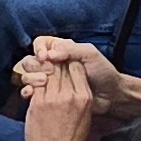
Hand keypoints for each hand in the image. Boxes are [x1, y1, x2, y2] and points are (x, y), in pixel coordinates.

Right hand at [19, 36, 140, 119]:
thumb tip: (49, 54)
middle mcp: (53, 64)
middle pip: (31, 59)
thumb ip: (70, 50)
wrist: (111, 96)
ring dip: (30, 78)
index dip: (39, 49)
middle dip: (34, 65)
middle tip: (46, 73)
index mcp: (61, 50)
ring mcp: (50, 80)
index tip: (44, 58)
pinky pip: (33, 92)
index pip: (41, 43)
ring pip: (29, 75)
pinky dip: (29, 92)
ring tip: (42, 84)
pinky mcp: (50, 96)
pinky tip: (32, 94)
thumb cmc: (103, 72)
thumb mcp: (90, 54)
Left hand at [22, 58, 96, 140]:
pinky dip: (31, 81)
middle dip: (52, 62)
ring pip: (46, 72)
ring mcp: (53, 98)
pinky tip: (30, 82)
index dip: (67, 62)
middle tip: (45, 61)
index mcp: (84, 97)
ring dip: (40, 68)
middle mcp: (71, 95)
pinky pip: (34, 83)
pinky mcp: (38, 103)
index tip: (60, 63)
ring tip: (36, 68)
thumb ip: (78, 97)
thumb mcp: (84, 116)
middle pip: (61, 66)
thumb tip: (70, 84)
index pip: (76, 67)